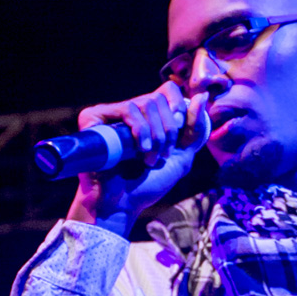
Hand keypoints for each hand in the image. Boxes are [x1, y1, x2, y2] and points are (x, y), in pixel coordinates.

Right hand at [66, 83, 209, 236]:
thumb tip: (202, 96)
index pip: (168, 91)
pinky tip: (139, 151)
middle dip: (169, 131)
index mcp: (149, 118)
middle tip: (161, 156)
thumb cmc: (148, 185)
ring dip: (156, 136)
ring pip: (146, 103)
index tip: (180, 129)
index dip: (179, 106)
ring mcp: (111, 114)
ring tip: (149, 159)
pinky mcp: (94, 116)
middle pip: (159, 99)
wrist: (124, 203)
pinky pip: (128, 109)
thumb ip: (194, 130)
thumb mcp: (181, 157)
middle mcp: (130, 113)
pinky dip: (141, 131)